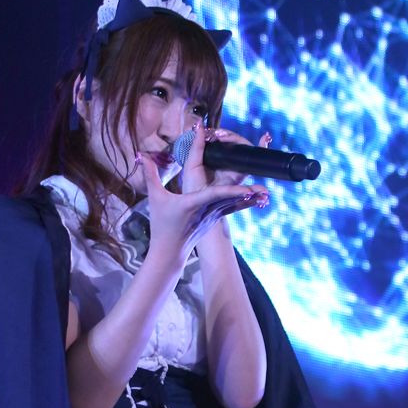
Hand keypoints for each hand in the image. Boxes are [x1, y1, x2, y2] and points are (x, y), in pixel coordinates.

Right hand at [138, 151, 268, 261]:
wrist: (170, 251)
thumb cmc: (161, 225)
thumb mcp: (155, 198)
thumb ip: (150, 175)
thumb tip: (141, 156)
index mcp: (193, 203)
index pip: (213, 192)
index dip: (227, 186)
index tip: (239, 181)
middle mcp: (207, 210)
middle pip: (229, 198)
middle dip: (245, 190)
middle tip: (262, 187)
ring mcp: (213, 216)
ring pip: (234, 204)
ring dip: (250, 197)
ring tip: (266, 193)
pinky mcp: (216, 219)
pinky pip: (233, 208)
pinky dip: (245, 202)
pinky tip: (258, 198)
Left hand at [181, 121, 272, 192]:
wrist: (195, 207)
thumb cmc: (192, 186)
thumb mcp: (192, 164)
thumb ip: (197, 145)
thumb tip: (199, 124)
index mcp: (217, 158)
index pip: (227, 141)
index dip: (226, 133)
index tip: (217, 132)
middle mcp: (229, 163)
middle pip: (239, 144)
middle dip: (234, 137)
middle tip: (220, 135)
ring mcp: (236, 170)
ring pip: (248, 152)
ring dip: (244, 142)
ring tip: (228, 138)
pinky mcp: (240, 178)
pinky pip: (254, 166)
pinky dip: (260, 151)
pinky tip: (263, 140)